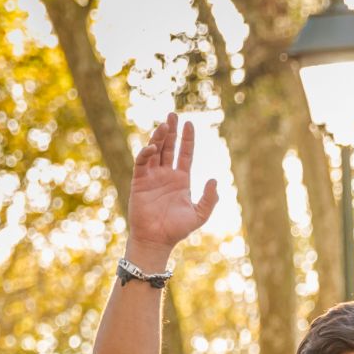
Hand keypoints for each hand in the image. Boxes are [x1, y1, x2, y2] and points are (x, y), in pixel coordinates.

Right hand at [126, 113, 218, 264]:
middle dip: (171, 131)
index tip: (190, 124)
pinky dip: (146, 153)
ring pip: (155, 151)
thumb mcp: (200, 214)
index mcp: (181, 180)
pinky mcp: (140, 181)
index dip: (187, 139)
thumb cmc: (177, 229)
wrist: (157, 239)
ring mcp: (152, 176)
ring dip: (159, 137)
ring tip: (164, 124)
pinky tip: (153, 147)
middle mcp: (166, 175)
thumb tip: (213, 180)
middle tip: (173, 114)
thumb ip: (209, 198)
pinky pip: (142, 163)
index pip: (185, 154)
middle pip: (169, 147)